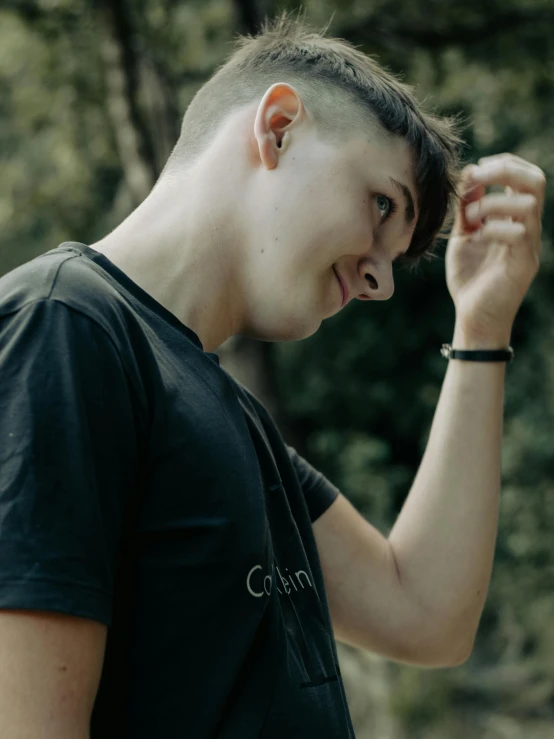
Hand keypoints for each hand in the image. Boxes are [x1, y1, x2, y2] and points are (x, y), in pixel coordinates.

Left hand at [445, 153, 544, 345]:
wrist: (473, 318)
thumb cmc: (470, 278)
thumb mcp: (464, 235)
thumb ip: (468, 206)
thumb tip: (471, 172)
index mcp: (516, 218)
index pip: (526, 177)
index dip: (505, 163)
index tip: (477, 168)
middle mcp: (529, 228)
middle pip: (535, 181)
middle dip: (504, 170)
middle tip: (477, 177)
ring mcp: (529, 245)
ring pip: (528, 203)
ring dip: (492, 202)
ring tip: (470, 218)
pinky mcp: (523, 264)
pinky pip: (519, 233)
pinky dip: (494, 227)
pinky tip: (476, 236)